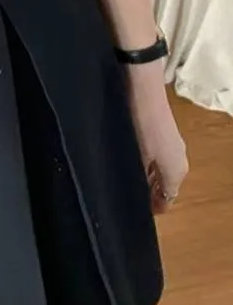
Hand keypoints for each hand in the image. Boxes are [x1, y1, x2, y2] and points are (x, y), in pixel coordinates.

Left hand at [124, 58, 188, 213]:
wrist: (143, 91)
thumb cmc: (141, 127)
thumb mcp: (139, 157)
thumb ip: (142, 179)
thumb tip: (139, 195)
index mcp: (176, 172)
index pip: (168, 199)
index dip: (154, 207)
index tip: (137, 213)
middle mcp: (179, 161)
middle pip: (166, 186)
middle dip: (150, 194)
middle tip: (128, 198)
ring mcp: (174, 147)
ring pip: (161, 171)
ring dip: (147, 178)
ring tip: (125, 182)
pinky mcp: (165, 135)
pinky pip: (158, 158)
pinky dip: (147, 165)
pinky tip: (128, 162)